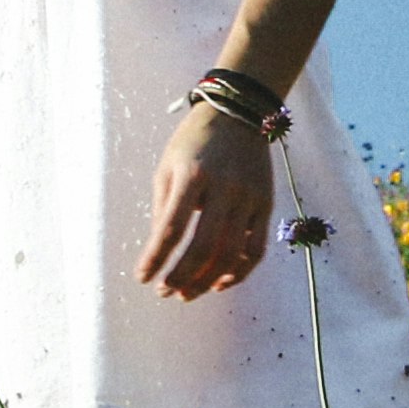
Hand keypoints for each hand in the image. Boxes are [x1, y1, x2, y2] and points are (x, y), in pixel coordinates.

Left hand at [139, 105, 274, 298]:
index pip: (171, 228)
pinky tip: (220, 282)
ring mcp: (249, 198)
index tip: (143, 277)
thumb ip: (164, 208)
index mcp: (193, 175)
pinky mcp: (265, 205)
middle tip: (165, 291)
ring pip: (231, 254)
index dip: (155, 258)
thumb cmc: (194, 141)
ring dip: (207, 281)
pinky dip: (239, 272)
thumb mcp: (168, 166)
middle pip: (203, 247)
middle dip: (181, 276)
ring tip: (187, 293)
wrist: (237, 114)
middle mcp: (224, 188)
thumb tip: (158, 251)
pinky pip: (256, 249)